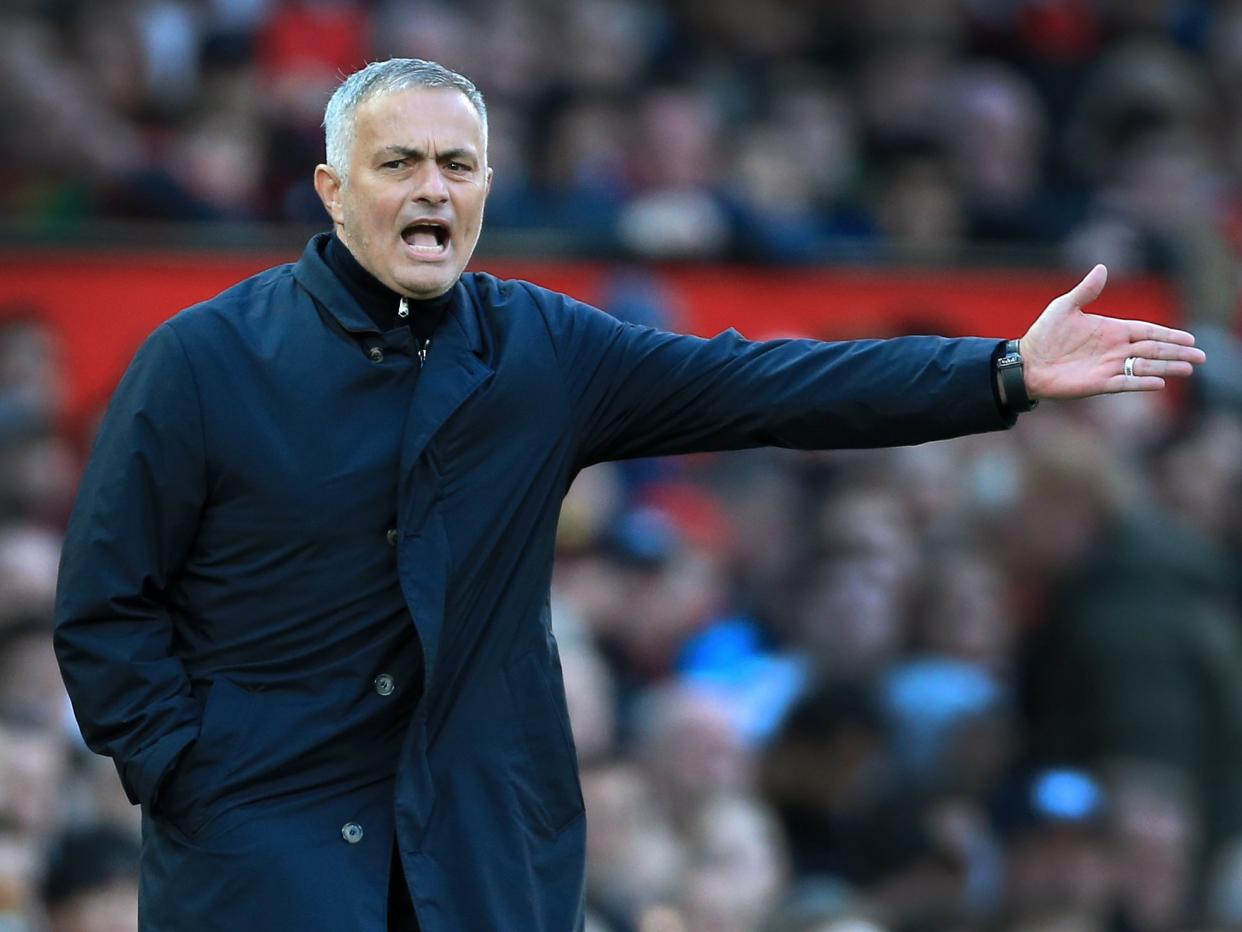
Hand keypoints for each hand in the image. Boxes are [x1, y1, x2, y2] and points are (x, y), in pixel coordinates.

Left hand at [1020, 264, 1205, 399]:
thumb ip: (1086, 290)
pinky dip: (1141, 382)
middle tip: (1201, 357)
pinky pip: (1125, 382)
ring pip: (1145, 366)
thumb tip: (1102, 267)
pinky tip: (1158, 383)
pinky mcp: (1099, 383)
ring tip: (1188, 369)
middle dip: (1177, 352)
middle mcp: (1115, 349)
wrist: (1026, 362)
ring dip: (1167, 367)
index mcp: (1112, 330)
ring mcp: (1108, 366)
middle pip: (1153, 350)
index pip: (1147, 331)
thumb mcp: (1064, 307)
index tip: (1190, 339)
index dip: (1168, 334)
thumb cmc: (1044, 335)